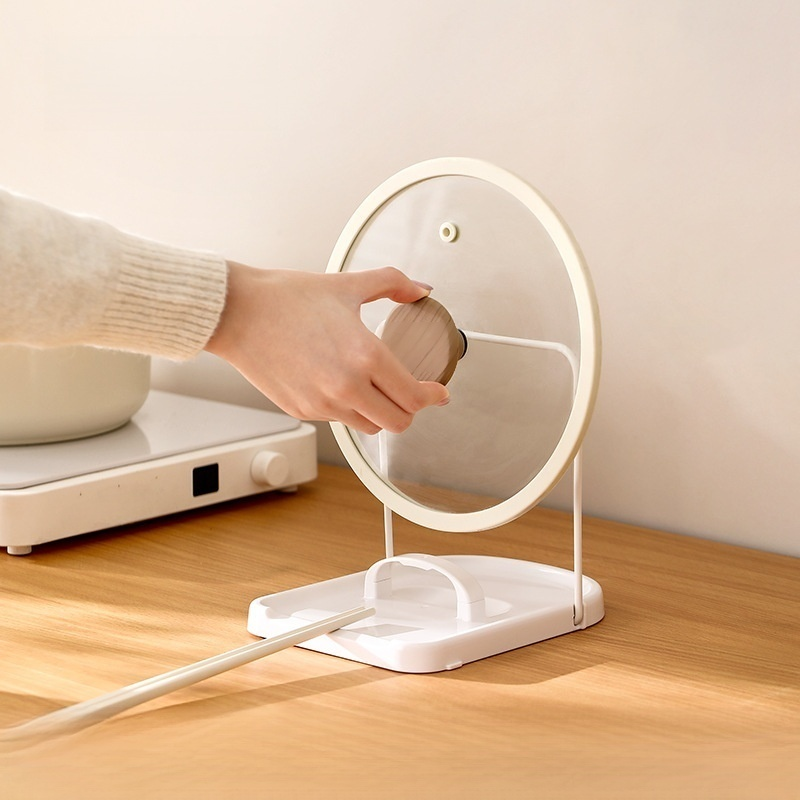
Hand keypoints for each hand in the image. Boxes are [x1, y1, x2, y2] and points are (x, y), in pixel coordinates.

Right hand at [205, 263, 449, 433]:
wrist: (237, 312)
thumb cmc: (287, 298)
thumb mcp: (348, 285)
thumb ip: (393, 284)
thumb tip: (420, 289)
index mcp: (365, 356)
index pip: (414, 396)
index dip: (432, 397)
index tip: (438, 392)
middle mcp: (347, 387)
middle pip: (398, 422)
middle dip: (409, 409)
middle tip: (410, 393)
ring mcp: (323, 404)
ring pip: (369, 427)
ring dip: (379, 413)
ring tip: (377, 392)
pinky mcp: (302, 410)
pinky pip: (338, 419)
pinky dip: (348, 408)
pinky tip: (342, 386)